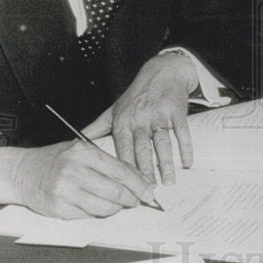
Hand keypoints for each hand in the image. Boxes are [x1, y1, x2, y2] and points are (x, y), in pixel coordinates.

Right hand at [10, 140, 155, 218]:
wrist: (22, 172)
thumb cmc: (56, 160)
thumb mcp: (81, 150)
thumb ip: (106, 161)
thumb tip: (136, 176)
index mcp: (83, 152)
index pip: (120, 170)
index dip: (139, 183)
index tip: (149, 191)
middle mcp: (73, 170)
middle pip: (115, 191)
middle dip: (131, 199)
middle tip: (136, 201)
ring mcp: (64, 191)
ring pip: (104, 207)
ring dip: (115, 208)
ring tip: (117, 204)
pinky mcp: (58, 208)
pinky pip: (88, 215)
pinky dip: (96, 212)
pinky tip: (95, 206)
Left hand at [83, 54, 196, 185]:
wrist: (161, 72)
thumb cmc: (135, 96)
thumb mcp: (113, 110)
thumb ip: (96, 129)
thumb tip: (74, 143)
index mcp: (123, 122)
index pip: (123, 150)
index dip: (125, 170)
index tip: (127, 188)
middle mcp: (140, 118)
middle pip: (142, 149)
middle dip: (146, 171)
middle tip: (149, 191)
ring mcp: (159, 114)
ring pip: (162, 142)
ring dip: (167, 163)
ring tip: (169, 181)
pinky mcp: (176, 111)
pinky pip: (181, 132)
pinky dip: (186, 148)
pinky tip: (187, 162)